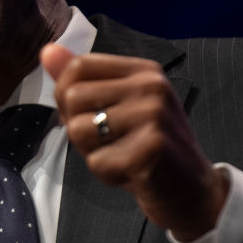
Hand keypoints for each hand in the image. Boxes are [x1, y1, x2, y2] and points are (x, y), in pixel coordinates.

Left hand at [40, 43, 227, 241]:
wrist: (195, 191)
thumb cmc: (149, 148)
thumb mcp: (118, 107)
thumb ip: (82, 81)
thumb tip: (46, 51)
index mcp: (143, 70)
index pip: (79, 66)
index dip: (67, 95)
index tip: (88, 117)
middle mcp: (151, 85)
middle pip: (73, 97)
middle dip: (79, 129)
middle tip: (110, 143)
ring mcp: (154, 115)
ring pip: (79, 130)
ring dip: (92, 153)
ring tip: (122, 156)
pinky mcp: (152, 148)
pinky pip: (98, 162)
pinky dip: (108, 175)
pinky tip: (133, 174)